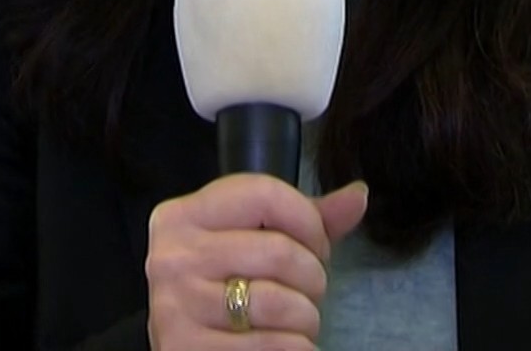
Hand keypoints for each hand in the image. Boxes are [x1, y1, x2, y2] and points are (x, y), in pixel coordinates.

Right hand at [146, 175, 368, 349]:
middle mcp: (172, 257)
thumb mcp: (250, 241)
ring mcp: (176, 307)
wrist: (180, 346)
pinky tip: (284, 343)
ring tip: (298, 320)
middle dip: (313, 276)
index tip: (315, 246)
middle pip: (279, 252)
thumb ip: (303, 218)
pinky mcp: (188, 349)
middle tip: (308, 290)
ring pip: (281, 305)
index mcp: (183, 216)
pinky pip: (274, 347)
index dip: (308, 221)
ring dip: (307, 318)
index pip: (265, 194)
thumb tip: (358, 196)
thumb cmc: (222, 286)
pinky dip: (296, 347)